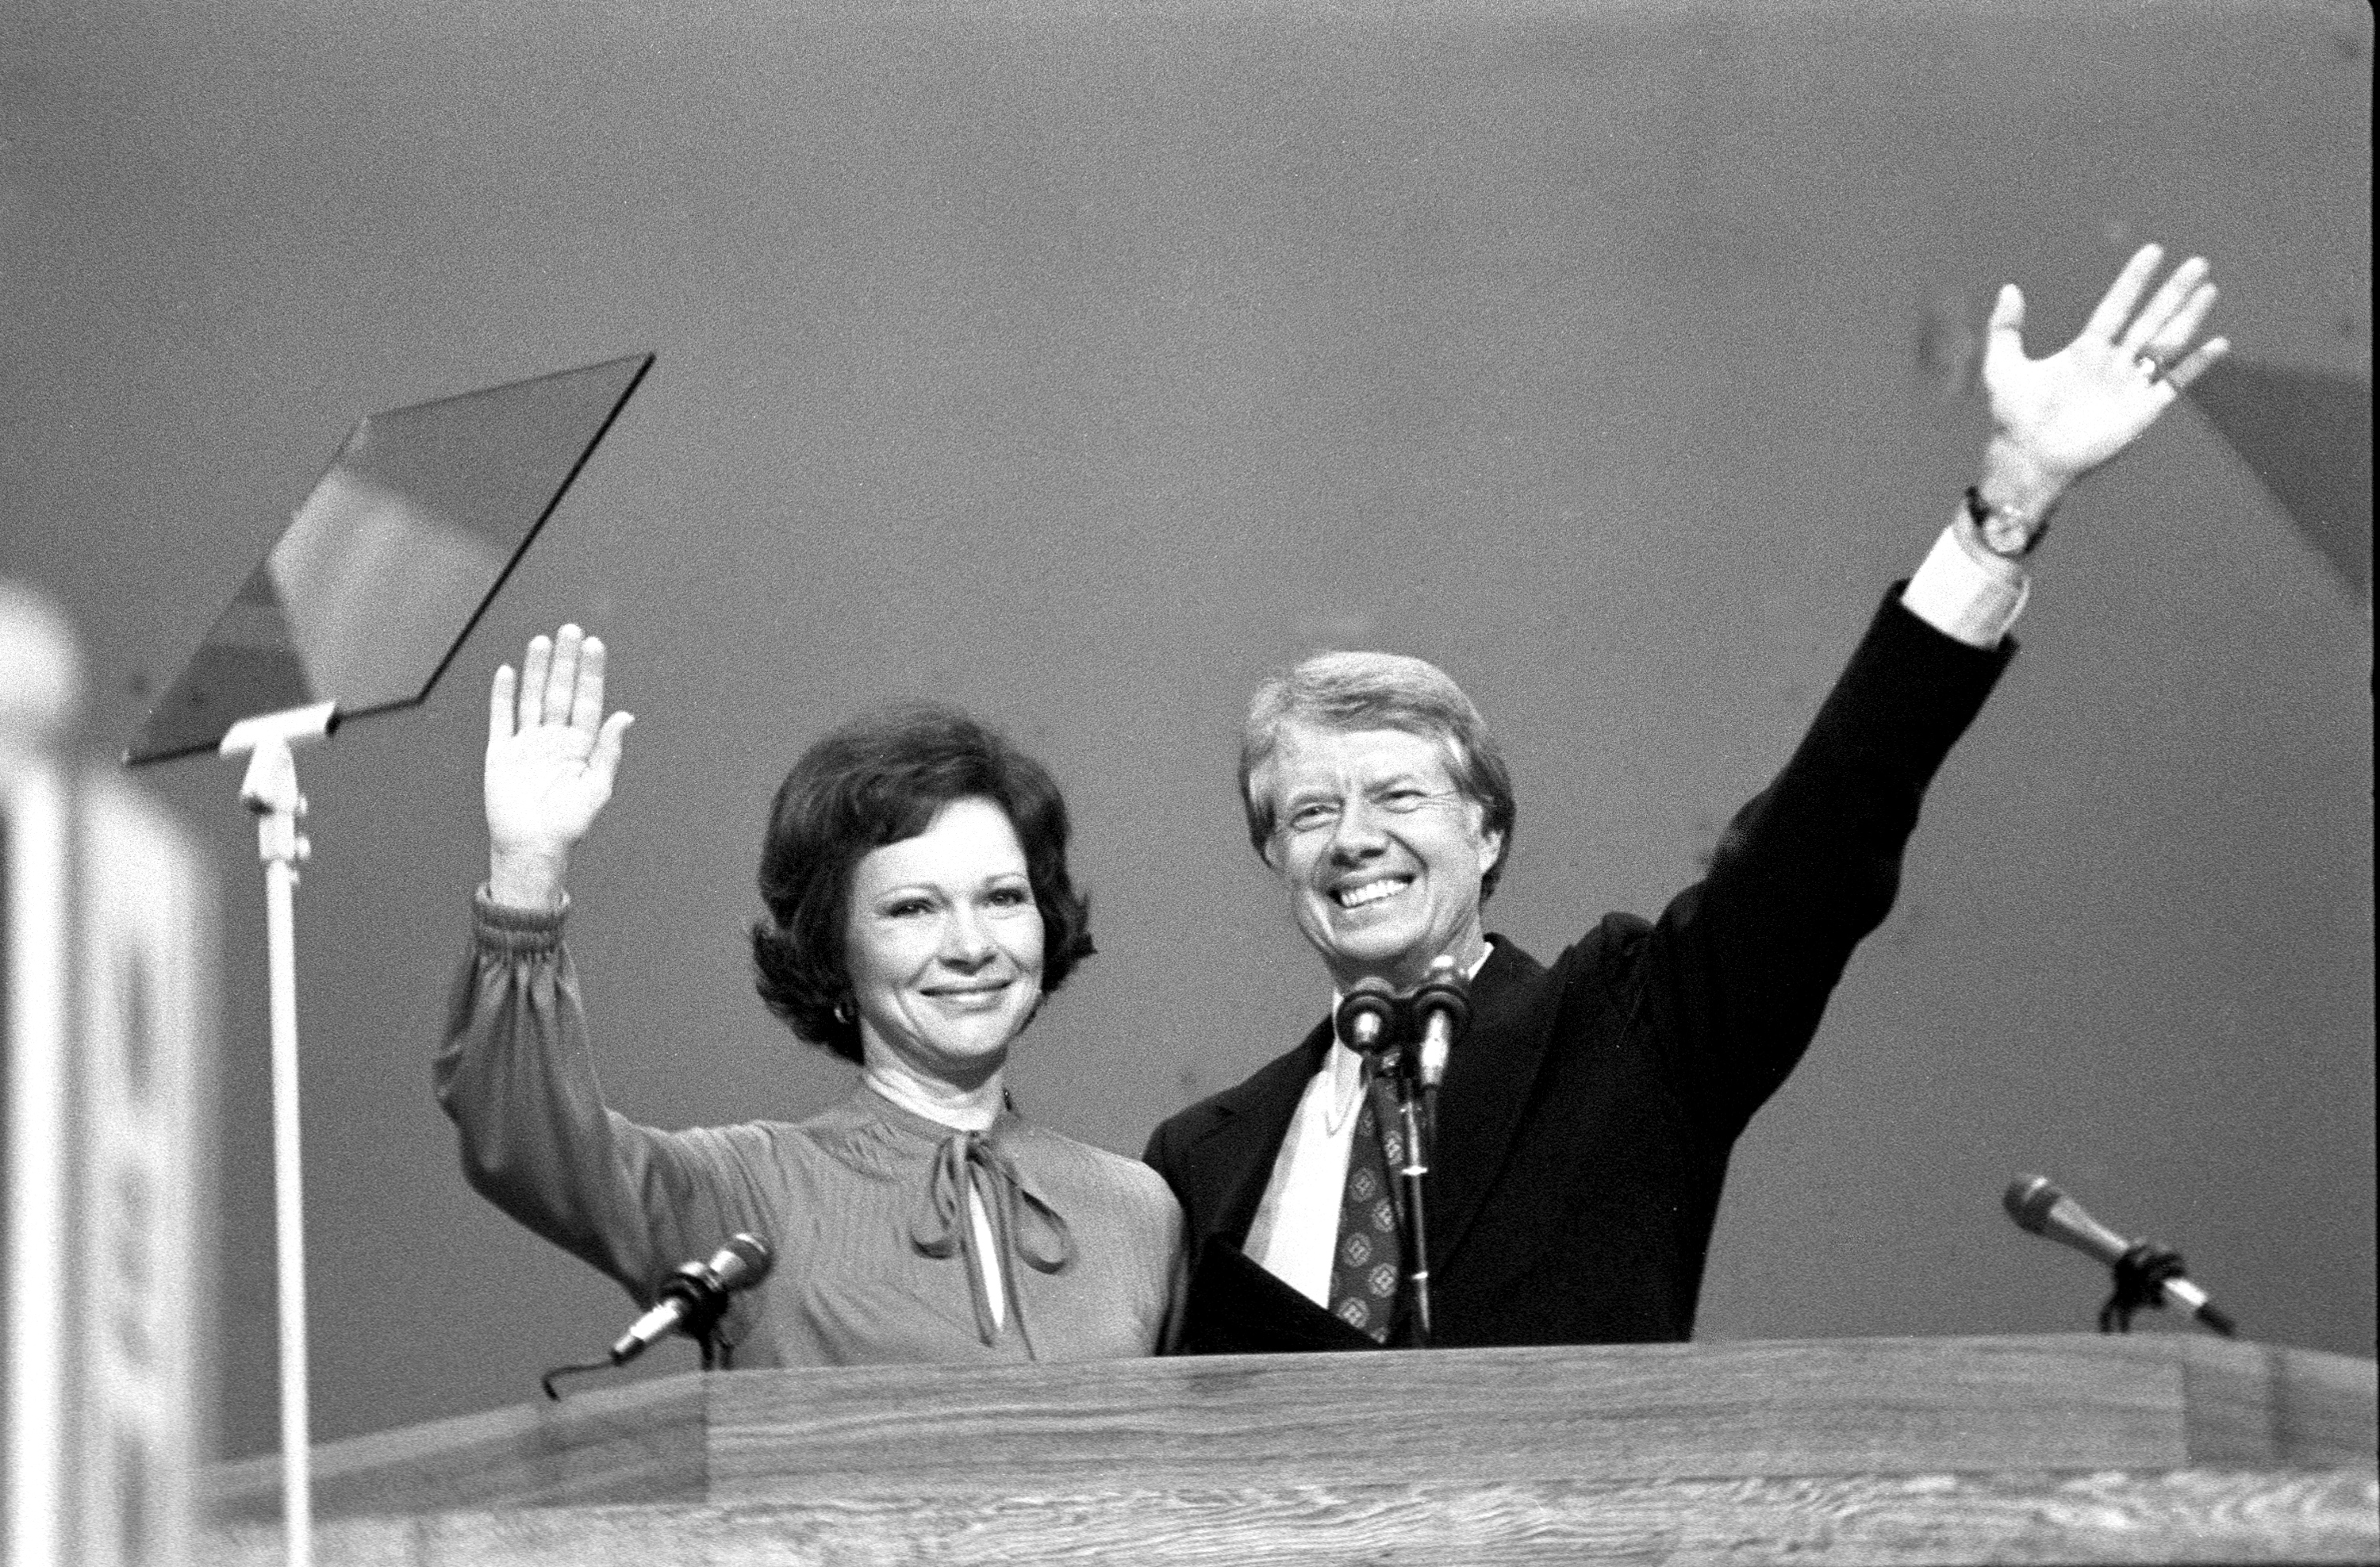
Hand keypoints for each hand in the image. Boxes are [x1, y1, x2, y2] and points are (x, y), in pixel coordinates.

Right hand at [484, 624, 632, 907]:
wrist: (532, 848)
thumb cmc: (569, 824)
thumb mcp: (597, 787)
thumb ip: (609, 750)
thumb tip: (626, 714)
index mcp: (581, 745)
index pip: (587, 700)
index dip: (590, 673)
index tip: (593, 644)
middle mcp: (555, 739)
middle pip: (559, 690)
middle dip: (565, 661)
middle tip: (570, 629)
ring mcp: (527, 743)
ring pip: (532, 697)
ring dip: (536, 670)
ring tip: (542, 641)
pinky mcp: (501, 753)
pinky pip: (502, 718)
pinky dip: (504, 695)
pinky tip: (509, 671)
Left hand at [1977, 244, 2227, 529]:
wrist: (2028, 459)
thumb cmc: (2013, 418)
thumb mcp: (2002, 367)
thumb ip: (2005, 328)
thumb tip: (2010, 287)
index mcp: (2086, 350)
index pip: (2117, 306)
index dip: (2134, 279)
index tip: (2154, 250)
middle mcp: (2113, 364)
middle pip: (2151, 319)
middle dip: (2173, 291)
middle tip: (2198, 262)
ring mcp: (2129, 386)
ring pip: (2167, 343)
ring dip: (2189, 316)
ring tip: (2209, 288)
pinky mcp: (2142, 411)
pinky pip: (2176, 383)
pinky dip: (2197, 365)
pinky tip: (2218, 343)